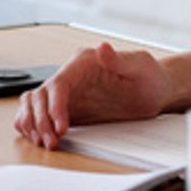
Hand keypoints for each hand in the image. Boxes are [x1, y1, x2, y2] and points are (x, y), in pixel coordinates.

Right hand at [14, 42, 173, 148]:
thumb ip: (119, 59)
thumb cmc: (150, 76)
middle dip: (41, 120)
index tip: (62, 127)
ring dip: (34, 124)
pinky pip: (40, 115)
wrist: (156, 91)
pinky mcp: (69, 108)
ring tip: (47, 142)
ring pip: (34, 104)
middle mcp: (72, 75)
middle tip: (53, 141)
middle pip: (40, 96)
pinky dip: (34, 126)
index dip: (54, 107)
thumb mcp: (140, 66)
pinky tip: (42, 139)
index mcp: (84, 62)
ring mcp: (68, 92)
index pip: (58, 84)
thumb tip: (102, 47)